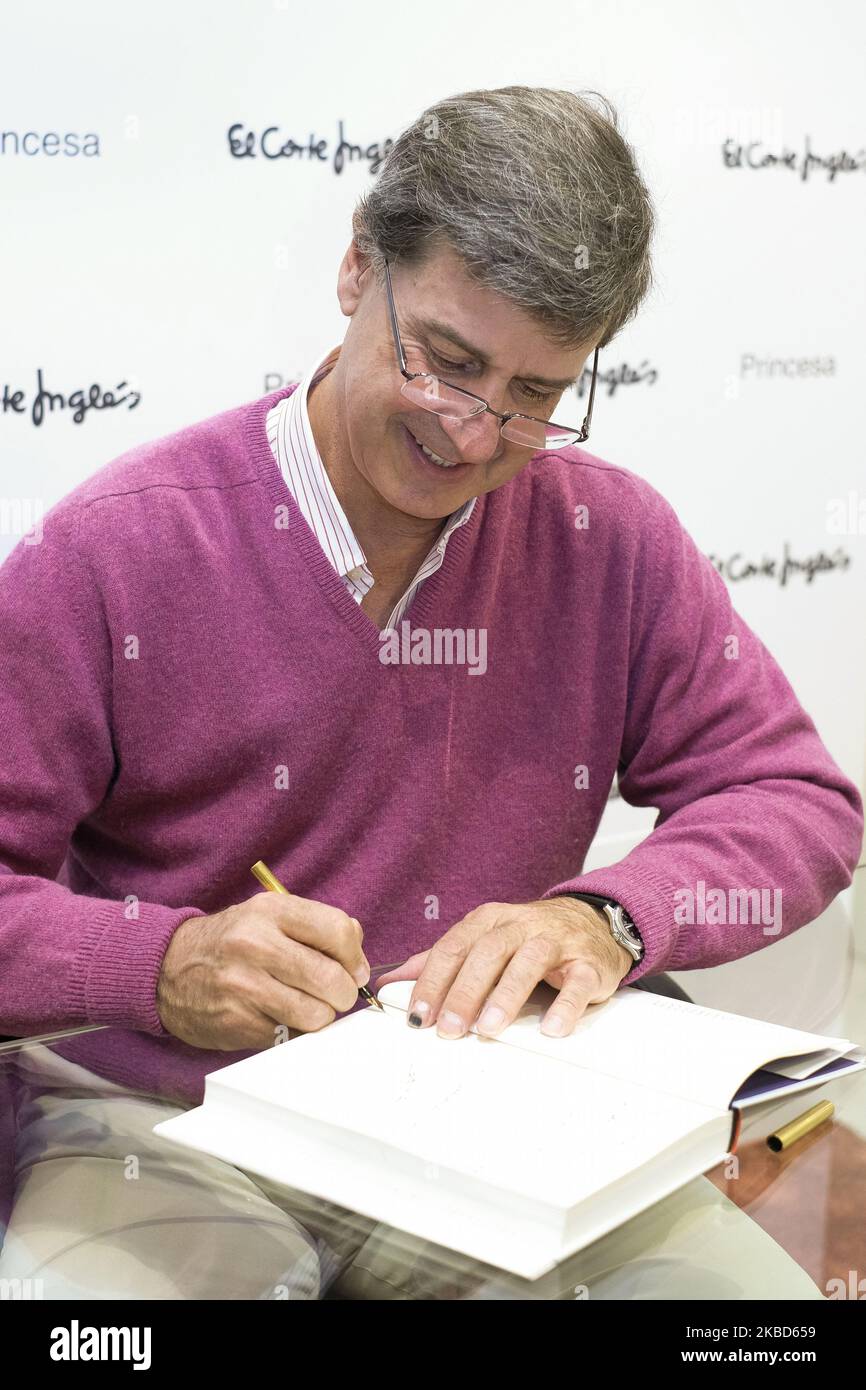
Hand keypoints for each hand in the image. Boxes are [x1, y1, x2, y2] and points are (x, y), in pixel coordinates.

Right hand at [157, 891, 370, 1049]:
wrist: (167, 970)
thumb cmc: (230, 943)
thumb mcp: (268, 916)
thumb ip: (316, 928)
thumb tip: (358, 960)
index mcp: (270, 912)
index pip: (339, 931)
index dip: (355, 957)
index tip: (353, 969)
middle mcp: (256, 946)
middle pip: (332, 979)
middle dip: (343, 994)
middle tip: (335, 995)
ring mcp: (244, 987)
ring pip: (316, 1015)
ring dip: (320, 1017)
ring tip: (306, 1007)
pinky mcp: (237, 1023)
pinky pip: (289, 1036)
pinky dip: (292, 1032)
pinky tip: (276, 1016)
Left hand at [375, 897, 633, 1038]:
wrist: (593, 922)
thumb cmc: (529, 938)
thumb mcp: (484, 940)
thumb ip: (442, 959)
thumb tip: (392, 980)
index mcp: (489, 920)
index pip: (453, 947)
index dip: (433, 982)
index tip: (418, 1015)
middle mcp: (521, 925)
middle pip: (487, 953)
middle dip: (464, 992)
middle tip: (449, 1029)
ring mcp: (556, 942)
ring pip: (529, 962)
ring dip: (507, 995)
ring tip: (489, 1029)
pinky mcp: (588, 963)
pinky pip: (577, 982)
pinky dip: (565, 1005)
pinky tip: (551, 1028)